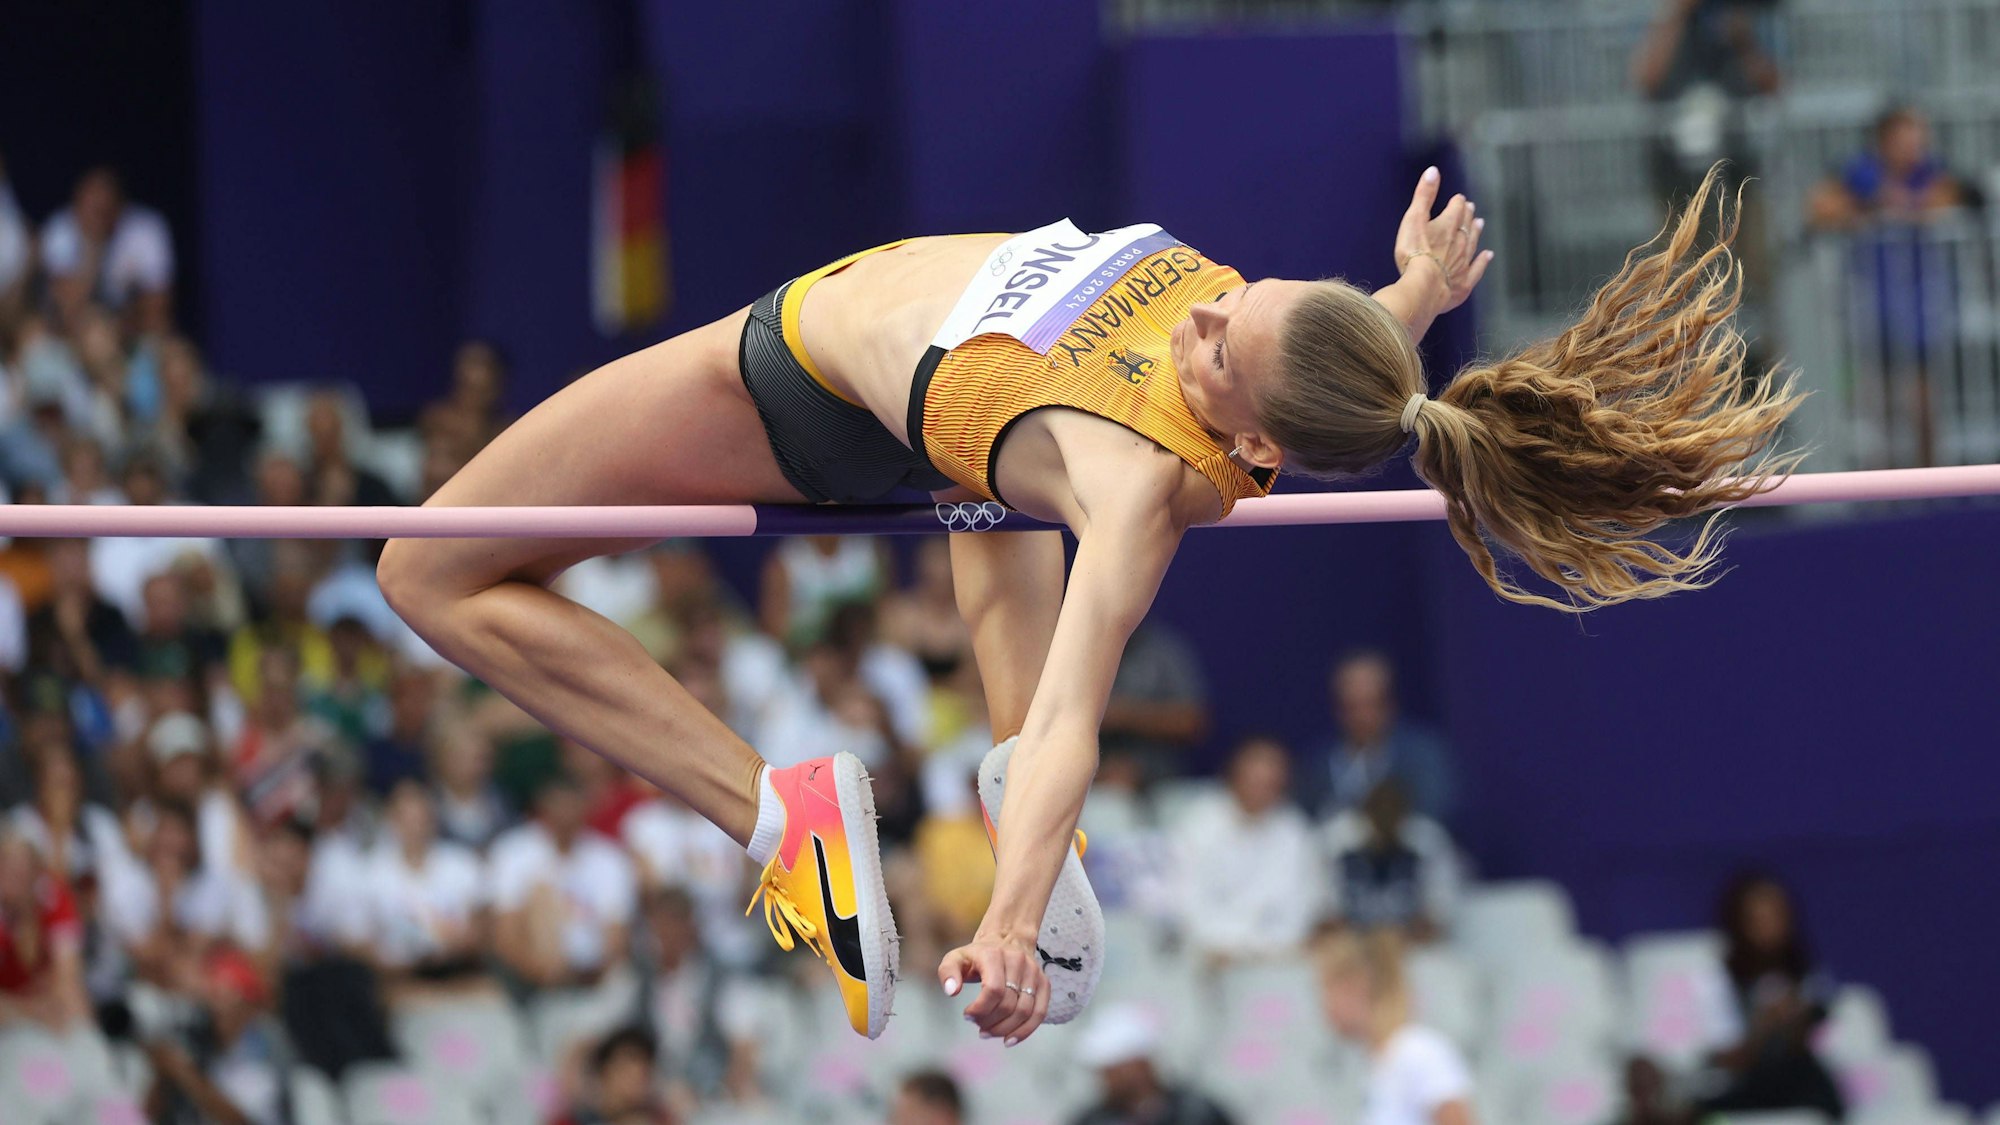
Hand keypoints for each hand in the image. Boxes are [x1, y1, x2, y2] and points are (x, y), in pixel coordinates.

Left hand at [937, 932, 1048, 1045]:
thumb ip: (948, 972)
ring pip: (1025, 1011)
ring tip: (989, 1032)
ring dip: (1005, 1029)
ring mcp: (1034, 972)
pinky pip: (1040, 1013)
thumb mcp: (956, 958)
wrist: (1007, 938)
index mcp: (994, 955)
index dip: (980, 1009)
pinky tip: (1010, 1039)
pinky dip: (1026, 1030)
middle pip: (1008, 1004)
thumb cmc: (977, 955)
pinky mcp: (1044, 982)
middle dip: (990, 1022)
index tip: (967, 1015)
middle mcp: (1018, 961)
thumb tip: (951, 991)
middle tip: (978, 1027)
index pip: (993, 990)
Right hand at [1394, 167, 1491, 316]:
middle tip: (1470, 209)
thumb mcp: (1414, 219)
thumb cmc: (1415, 253)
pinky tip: (1487, 256)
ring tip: (1479, 224)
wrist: (1424, 286)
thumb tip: (1433, 170)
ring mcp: (1463, 263)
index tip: (1459, 199)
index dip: (1457, 203)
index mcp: (1447, 226)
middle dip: (1467, 216)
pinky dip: (1482, 262)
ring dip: (1476, 233)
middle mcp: (1460, 242)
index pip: (1456, 210)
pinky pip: (1476, 269)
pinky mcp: (1463, 283)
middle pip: (1466, 226)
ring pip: (1472, 244)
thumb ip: (1424, 195)